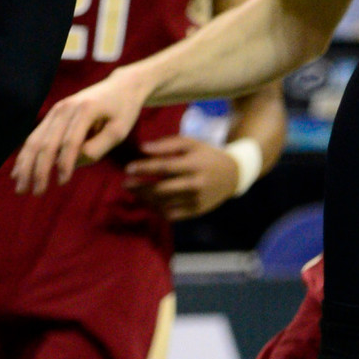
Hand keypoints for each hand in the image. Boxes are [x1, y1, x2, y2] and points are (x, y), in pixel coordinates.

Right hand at [13, 71, 147, 194]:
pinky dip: (25, 156)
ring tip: (20, 189)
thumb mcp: (119, 130)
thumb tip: (72, 163)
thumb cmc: (123, 111)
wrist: (121, 86)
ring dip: (26, 166)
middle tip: (36, 193)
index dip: (65, 164)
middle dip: (39, 170)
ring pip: (35, 140)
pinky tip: (16, 173)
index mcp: (86, 109)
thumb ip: (97, 147)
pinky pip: (35, 136)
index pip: (71, 142)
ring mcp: (57, 110)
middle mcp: (67, 107)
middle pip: (48, 143)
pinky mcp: (53, 114)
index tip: (63, 183)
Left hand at [125, 135, 249, 220]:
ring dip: (145, 199)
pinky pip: (171, 214)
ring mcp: (195, 200)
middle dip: (140, 187)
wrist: (232, 175)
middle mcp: (195, 183)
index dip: (145, 168)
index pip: (165, 166)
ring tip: (135, 192)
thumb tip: (143, 148)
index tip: (128, 168)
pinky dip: (157, 209)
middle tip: (125, 184)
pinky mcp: (195, 212)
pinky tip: (149, 202)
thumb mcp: (192, 143)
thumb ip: (168, 144)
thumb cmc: (207, 155)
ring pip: (164, 203)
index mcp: (194, 163)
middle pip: (161, 188)